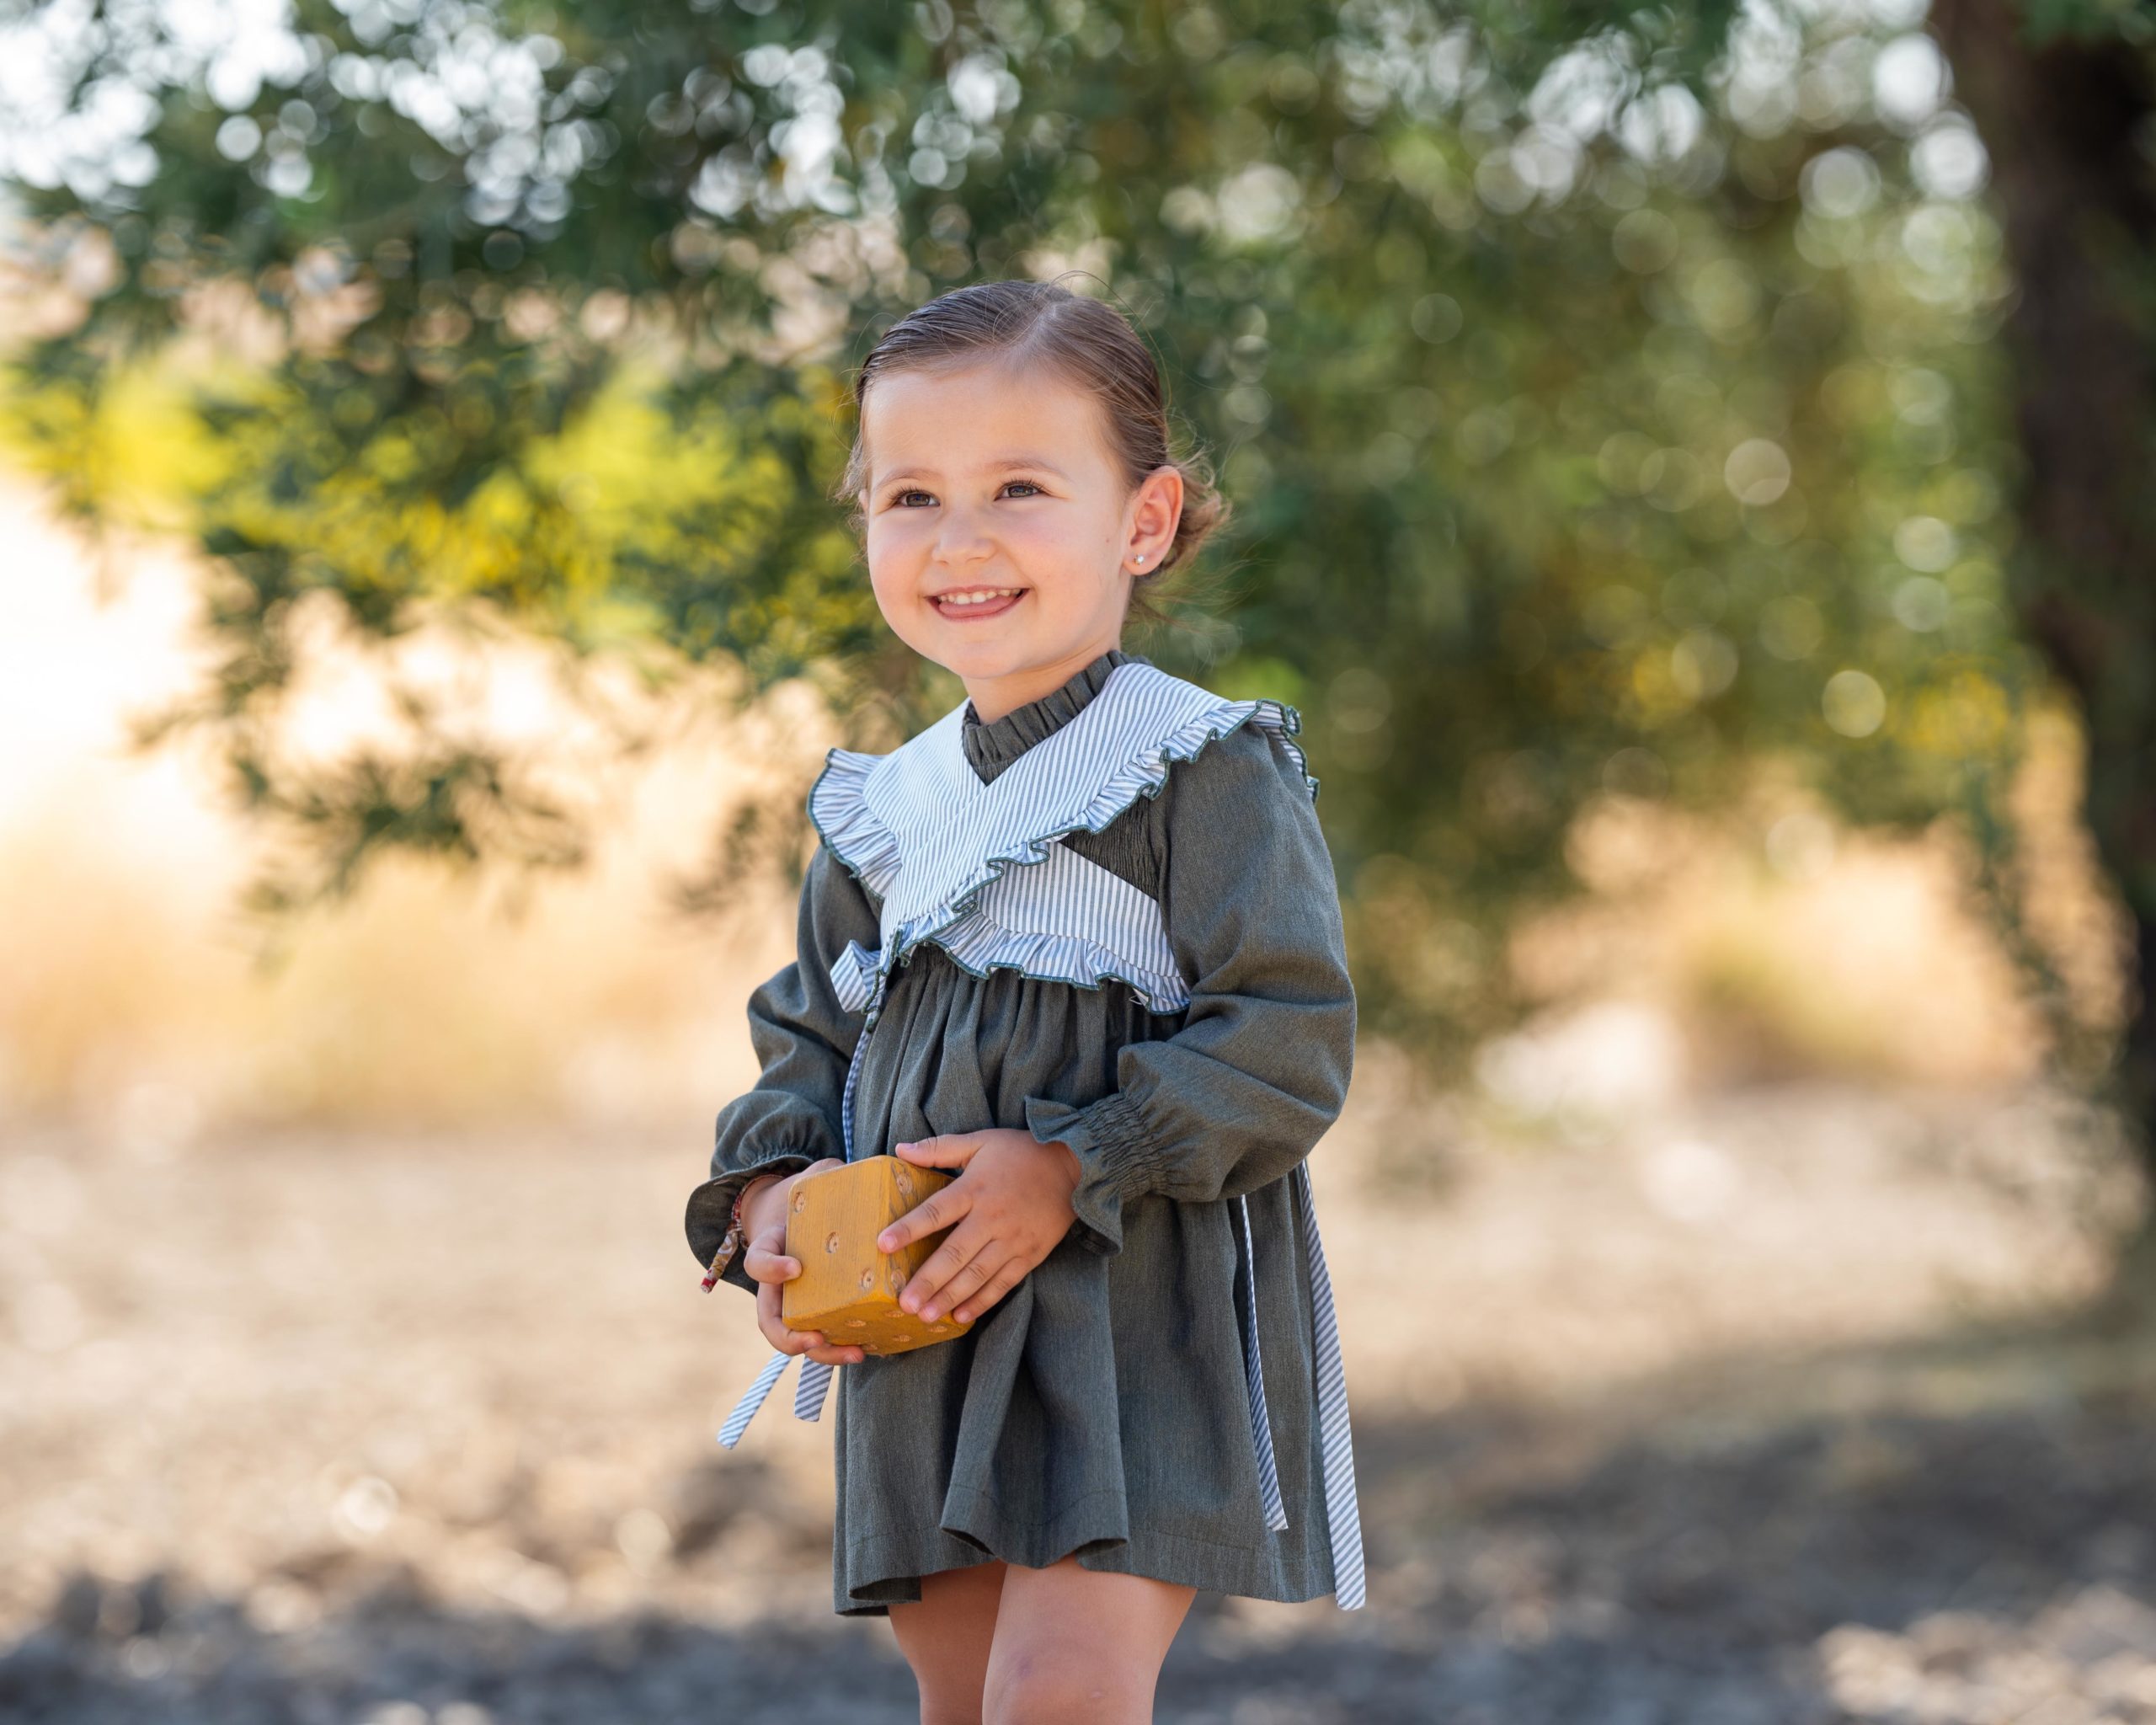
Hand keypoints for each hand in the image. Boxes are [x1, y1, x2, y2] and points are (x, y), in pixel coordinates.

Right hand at [738, 1159, 866, 1365]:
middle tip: (817, 1338)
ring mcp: (797, 1301)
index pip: (758, 1262)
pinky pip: (828, 1336)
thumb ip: (829, 1173)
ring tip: (857, 1351)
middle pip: (770, 1322)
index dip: (772, 1269)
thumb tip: (849, 1169)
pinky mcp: (823, 1311)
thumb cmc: (810, 1197)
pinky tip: (876, 1345)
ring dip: (825, 1353)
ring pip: (799, 1339)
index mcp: (771, 1248)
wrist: (801, 1216)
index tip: (796, 1267)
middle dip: (791, 1337)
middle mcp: (778, 1283)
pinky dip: (846, 1347)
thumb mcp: (814, 1180)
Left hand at [878, 1130, 1083, 1325]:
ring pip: (976, 1275)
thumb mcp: (981, 1141)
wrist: (1075, 1167)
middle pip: (955, 1253)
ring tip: (925, 1316)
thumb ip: (940, 1148)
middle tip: (904, 1302)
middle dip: (928, 1280)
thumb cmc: (1021, 1153)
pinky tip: (961, 1316)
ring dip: (949, 1297)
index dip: (909, 1228)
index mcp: (975, 1188)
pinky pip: (1003, 1283)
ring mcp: (1012, 1240)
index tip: (883, 1245)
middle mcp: (992, 1218)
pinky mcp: (1029, 1255)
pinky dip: (982, 1302)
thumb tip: (900, 1149)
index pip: (936, 1211)